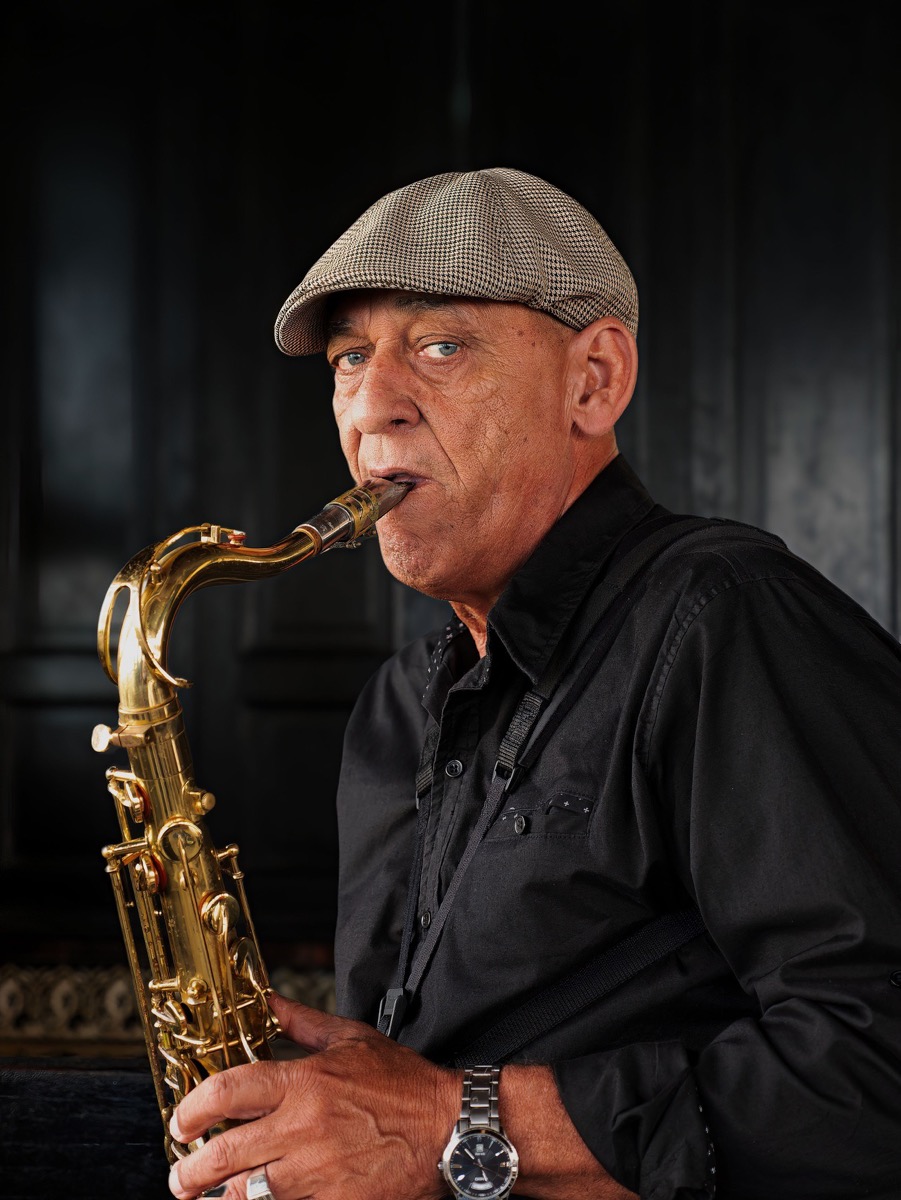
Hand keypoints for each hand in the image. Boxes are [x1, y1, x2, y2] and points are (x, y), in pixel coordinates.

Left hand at [167, 992, 459, 1199]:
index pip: (230, 1090)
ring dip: (220, 1195)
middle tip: (180, 1175)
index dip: (194, 1107)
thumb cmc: (403, 1083)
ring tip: (210, 1195)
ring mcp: (316, 1172)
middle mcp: (303, 1127)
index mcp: (305, 1082)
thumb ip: (302, 1022)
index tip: (182, 1119)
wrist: (449, 1129)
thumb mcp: (352, 1039)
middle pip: (225, 1152)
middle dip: (191, 1169)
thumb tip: (267, 1001)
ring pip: (246, 1192)